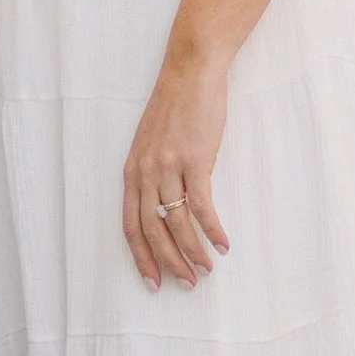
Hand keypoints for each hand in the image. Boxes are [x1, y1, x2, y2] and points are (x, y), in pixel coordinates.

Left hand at [122, 52, 229, 289]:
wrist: (191, 72)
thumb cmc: (176, 107)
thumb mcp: (153, 143)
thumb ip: (153, 173)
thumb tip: (165, 206)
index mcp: (132, 171)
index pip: (131, 225)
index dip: (141, 256)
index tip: (152, 280)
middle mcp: (145, 172)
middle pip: (152, 230)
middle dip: (169, 262)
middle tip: (186, 283)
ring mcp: (169, 166)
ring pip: (177, 222)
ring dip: (192, 251)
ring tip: (206, 270)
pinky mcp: (194, 159)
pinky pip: (202, 205)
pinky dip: (212, 229)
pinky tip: (223, 244)